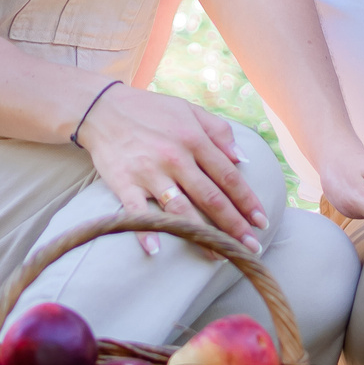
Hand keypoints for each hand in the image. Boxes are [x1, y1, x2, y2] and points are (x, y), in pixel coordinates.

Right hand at [77, 85, 269, 249]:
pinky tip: (156, 250)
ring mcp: (149, 171)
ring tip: (218, 256)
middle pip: (210, 198)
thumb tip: (242, 158)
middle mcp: (175, 157)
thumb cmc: (150, 110)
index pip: (228, 176)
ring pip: (180, 208)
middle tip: (251, 248)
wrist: (101, 108)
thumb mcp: (188, 110)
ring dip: (201, 235)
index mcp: (194, 139)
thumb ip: (218, 131)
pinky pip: (136, 211)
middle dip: (234, 225)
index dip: (247, 201)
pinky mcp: (123, 182)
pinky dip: (145, 231)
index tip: (262, 221)